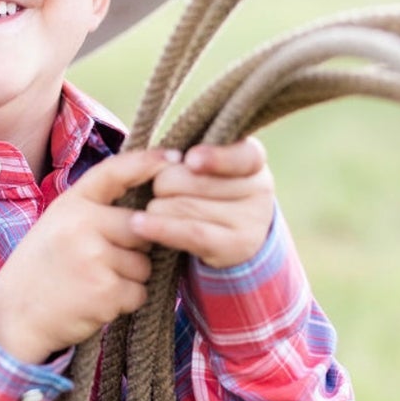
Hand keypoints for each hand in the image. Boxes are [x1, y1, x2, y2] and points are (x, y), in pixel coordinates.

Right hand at [0, 147, 176, 363]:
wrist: (13, 315)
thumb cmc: (42, 269)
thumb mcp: (58, 225)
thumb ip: (95, 211)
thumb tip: (150, 208)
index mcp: (71, 204)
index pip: (115, 172)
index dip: (148, 161)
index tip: (174, 156)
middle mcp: (83, 225)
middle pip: (143, 229)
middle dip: (135, 248)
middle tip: (100, 263)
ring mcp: (95, 258)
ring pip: (144, 265)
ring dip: (129, 278)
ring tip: (92, 283)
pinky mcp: (105, 291)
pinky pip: (139, 293)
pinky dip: (124, 302)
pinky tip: (95, 301)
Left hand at [130, 136, 274, 269]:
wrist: (233, 234)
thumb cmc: (209, 189)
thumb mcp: (207, 166)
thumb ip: (191, 156)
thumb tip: (162, 160)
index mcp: (253, 158)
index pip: (240, 154)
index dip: (215, 157)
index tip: (191, 160)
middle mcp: (260, 188)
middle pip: (198, 180)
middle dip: (166, 181)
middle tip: (158, 187)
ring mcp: (252, 220)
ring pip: (188, 206)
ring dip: (159, 205)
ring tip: (153, 206)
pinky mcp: (237, 246)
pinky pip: (191, 234)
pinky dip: (160, 227)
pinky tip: (139, 224)